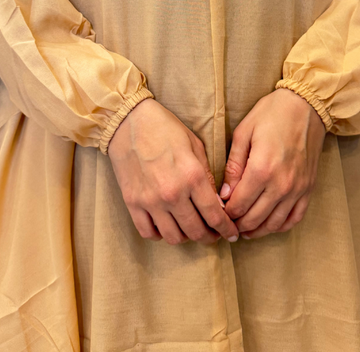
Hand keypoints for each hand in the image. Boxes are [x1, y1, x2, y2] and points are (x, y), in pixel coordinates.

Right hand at [108, 98, 239, 244]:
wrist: (128, 121)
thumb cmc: (166, 129)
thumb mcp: (195, 146)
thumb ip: (207, 176)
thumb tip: (217, 203)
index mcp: (192, 176)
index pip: (215, 215)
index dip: (226, 229)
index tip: (231, 235)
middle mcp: (173, 193)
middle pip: (196, 231)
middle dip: (209, 237)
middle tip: (214, 234)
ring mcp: (150, 200)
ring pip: (173, 237)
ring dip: (186, 238)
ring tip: (190, 229)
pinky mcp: (132, 203)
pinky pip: (148, 233)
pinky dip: (160, 234)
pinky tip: (167, 226)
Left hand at [220, 88, 325, 238]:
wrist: (306, 106)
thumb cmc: (271, 114)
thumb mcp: (243, 133)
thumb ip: (233, 166)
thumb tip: (224, 194)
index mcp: (261, 170)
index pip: (238, 205)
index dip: (225, 213)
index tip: (217, 211)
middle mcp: (281, 184)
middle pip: (254, 219)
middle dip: (237, 225)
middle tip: (227, 223)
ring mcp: (298, 189)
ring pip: (274, 224)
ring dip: (257, 230)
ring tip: (244, 228)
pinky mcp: (309, 188)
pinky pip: (295, 218)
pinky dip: (280, 226)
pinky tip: (268, 224)